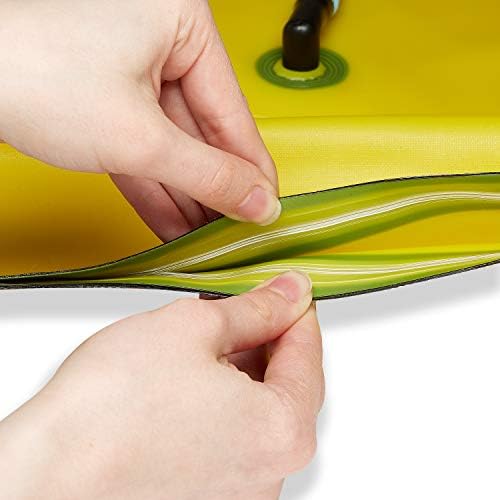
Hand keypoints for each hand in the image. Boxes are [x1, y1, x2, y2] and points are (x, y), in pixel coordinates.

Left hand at [0, 0, 279, 240]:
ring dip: (187, 196)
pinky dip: (156, 186)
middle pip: (204, 133)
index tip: (266, 207)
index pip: (235, 113)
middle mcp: (161, 40)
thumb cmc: (27, 70)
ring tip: (208, 235)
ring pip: (173, 146)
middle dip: (215, 189)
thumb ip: (208, 174)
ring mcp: (132, 69)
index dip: (251, 170)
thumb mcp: (140, 137)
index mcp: (183, 22)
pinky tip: (175, 222)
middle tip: (236, 228)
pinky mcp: (109, 98)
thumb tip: (256, 199)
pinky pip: (144, 148)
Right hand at [0, 272, 323, 499]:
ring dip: (243, 371)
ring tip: (205, 345)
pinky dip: (224, 404)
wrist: (49, 474)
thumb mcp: (193, 327)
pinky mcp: (209, 496)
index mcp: (282, 429)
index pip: (309, 351)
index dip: (295, 309)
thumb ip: (255, 308)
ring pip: (259, 410)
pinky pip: (234, 437)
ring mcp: (239, 491)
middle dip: (267, 339)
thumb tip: (288, 293)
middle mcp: (271, 472)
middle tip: (240, 308)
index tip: (286, 289)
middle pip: (287, 384)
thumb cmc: (109, 410)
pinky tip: (191, 383)